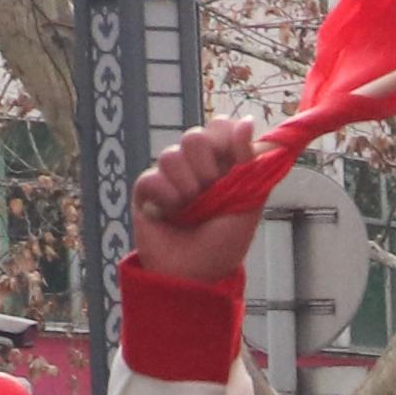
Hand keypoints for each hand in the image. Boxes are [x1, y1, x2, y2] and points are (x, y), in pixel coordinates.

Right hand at [128, 116, 277, 291]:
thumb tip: (248, 121)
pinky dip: (167, 199)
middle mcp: (195, 165)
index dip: (225, 138)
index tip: (234, 160)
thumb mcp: (249, 201)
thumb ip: (249, 161)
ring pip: (171, 155)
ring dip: (188, 188)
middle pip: (195, 136)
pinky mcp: (146, 188)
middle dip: (208, 168)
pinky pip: (152, 177)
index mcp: (223, 163)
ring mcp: (169, 175)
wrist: (196, 273)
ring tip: (191, 210)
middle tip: (212, 193)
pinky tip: (171, 214)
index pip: (220, 126)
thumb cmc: (225, 242)